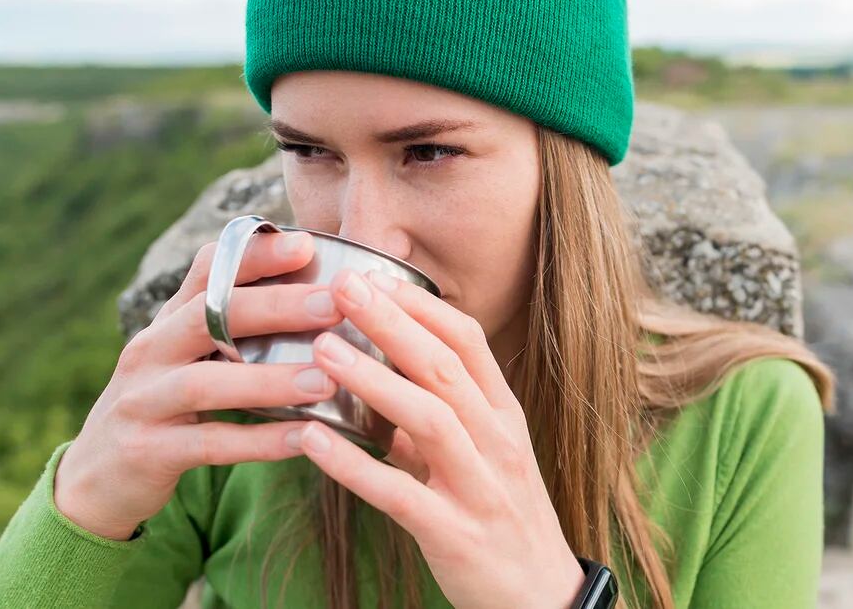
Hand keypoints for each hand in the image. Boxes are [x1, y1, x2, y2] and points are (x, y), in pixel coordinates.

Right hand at [54, 231, 344, 539]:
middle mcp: (151, 351)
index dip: (255, 254)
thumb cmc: (166, 405)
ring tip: (326, 380)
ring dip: (269, 380)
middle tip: (333, 304)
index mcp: (169, 321)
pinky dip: (259, 441)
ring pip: (205, 383)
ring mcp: (142, 401)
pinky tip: (306, 439)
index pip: (207, 270)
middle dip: (274, 307)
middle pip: (208, 316)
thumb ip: (237, 326)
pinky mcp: (146, 452)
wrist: (94, 479)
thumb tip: (318, 292)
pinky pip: (209, 444)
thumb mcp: (190, 357)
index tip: (306, 245)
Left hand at [292, 268, 585, 608]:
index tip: (376, 275)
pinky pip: (399, 493)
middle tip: (344, 287)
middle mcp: (497, 442)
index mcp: (504, 415)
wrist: (540, 595)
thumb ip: (438, 416)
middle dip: (392, 323)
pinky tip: (312, 442)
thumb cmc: (504, 514)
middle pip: (444, 368)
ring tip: (323, 349)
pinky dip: (354, 466)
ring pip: (428, 420)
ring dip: (373, 381)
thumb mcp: (486, 455)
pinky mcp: (453, 533)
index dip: (421, 307)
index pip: (469, 342)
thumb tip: (382, 381)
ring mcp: (479, 487)